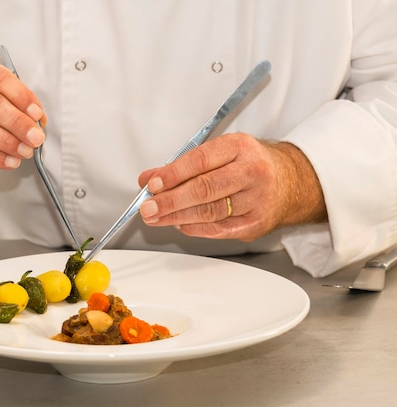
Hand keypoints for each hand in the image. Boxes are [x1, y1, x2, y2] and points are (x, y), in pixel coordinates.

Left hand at [137, 133, 326, 240]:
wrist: (289, 182)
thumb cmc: (247, 164)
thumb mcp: (219, 153)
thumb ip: (182, 165)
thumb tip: (149, 179)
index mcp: (240, 147)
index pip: (201, 160)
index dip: (174, 174)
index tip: (153, 184)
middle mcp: (252, 172)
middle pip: (206, 189)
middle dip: (171, 201)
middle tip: (148, 208)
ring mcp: (257, 200)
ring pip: (210, 212)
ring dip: (177, 217)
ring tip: (156, 217)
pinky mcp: (256, 223)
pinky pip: (218, 229)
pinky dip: (194, 227)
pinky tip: (179, 224)